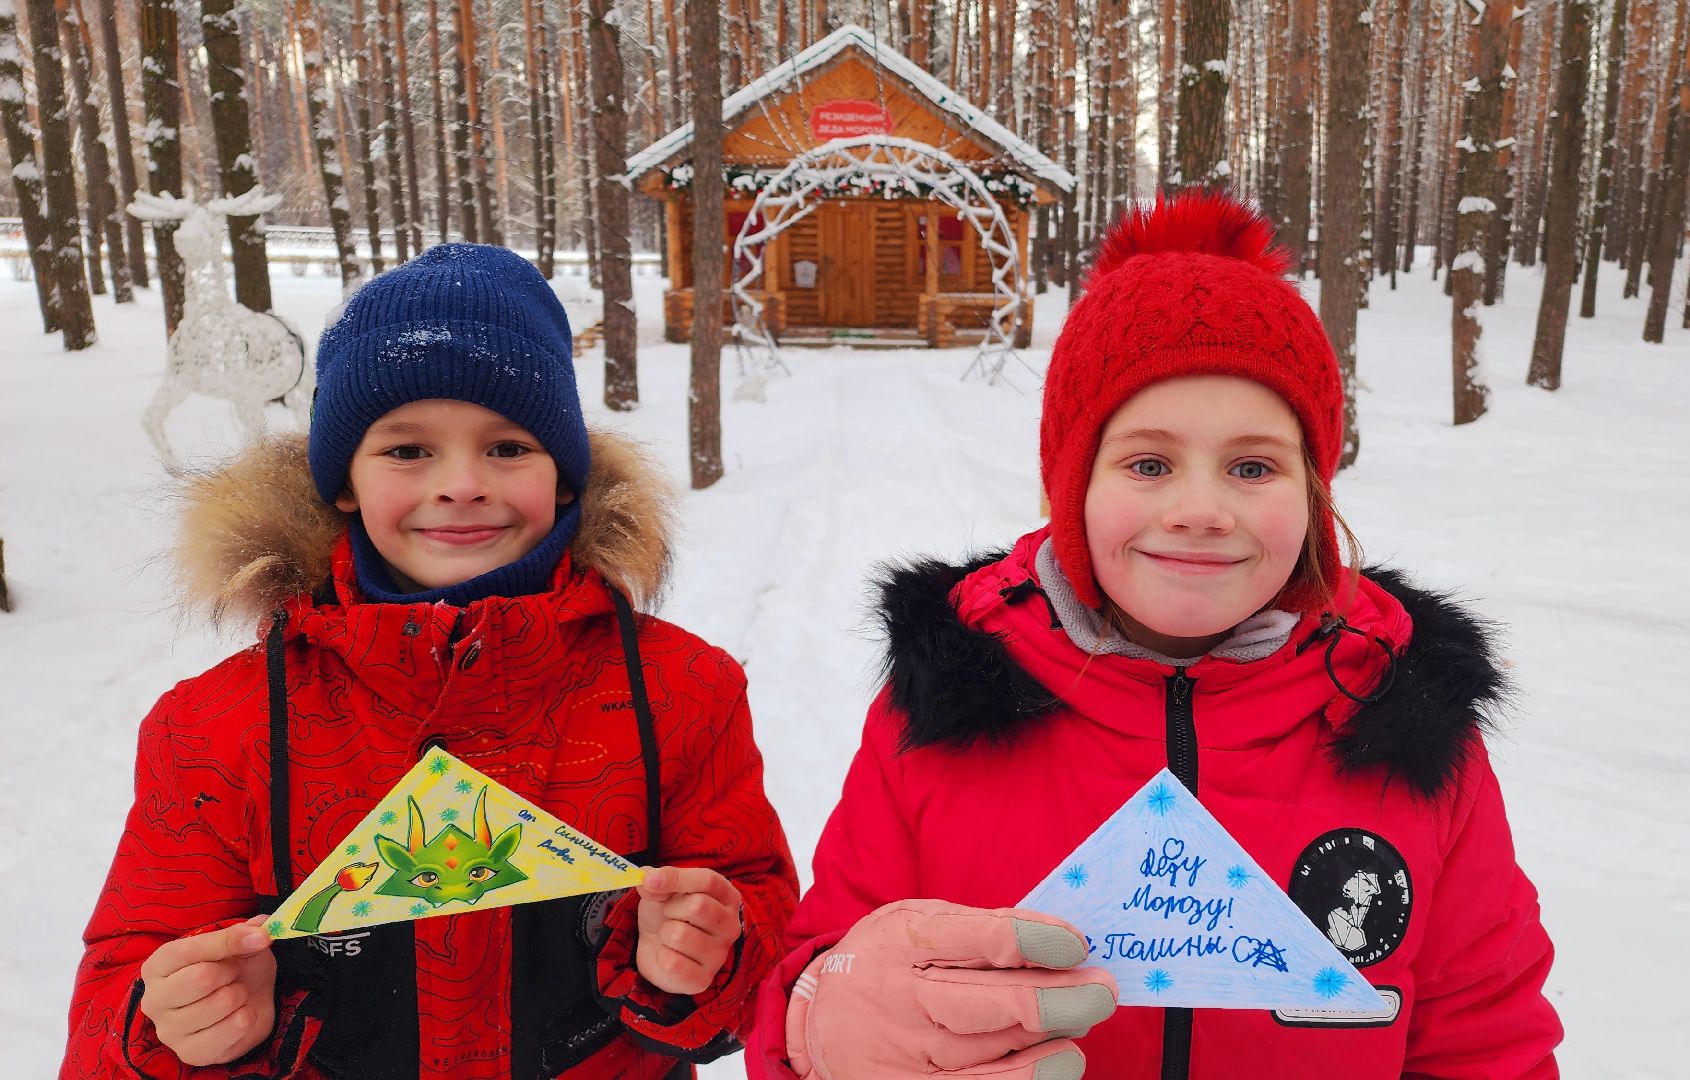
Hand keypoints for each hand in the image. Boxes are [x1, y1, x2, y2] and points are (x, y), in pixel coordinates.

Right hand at [138, 915, 276, 1066]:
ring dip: (240, 995)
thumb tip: (259, 930)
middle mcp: (154, 999)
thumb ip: (245, 933)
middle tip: (234, 974)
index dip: (228, 941)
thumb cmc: (234, 968)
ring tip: (234, 995)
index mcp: (158, 966)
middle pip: (202, 978)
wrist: (247, 1002)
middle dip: (232, 972)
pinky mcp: (190, 1053)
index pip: (186, 951)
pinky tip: (238, 1015)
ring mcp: (168, 1031)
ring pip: (221, 1003)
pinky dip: (246, 1018)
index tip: (259, 938)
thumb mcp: (239, 943)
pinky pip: (231, 1030)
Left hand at [635, 866, 742, 995]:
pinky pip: (672, 962)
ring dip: (665, 933)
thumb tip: (647, 879)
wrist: (656, 948)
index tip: (649, 880)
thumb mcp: (662, 890)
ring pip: (680, 934)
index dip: (677, 878)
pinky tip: (669, 956)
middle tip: (669, 914)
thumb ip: (656, 881)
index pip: (708, 880)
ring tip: (670, 936)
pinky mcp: (703, 980)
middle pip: (698, 905)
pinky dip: (660, 956)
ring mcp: (720, 955)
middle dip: (671, 908)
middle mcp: (731, 926)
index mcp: (727, 898)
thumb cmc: (667, 913)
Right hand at [786, 899, 1116, 1079]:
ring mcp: (907, 1054)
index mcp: (906, 940)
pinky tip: (1059, 1062)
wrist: (816, 1017)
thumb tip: (1060, 937)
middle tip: (1102, 990)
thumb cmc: (887, 961)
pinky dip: (1032, 1078)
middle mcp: (904, 998)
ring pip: (1000, 1054)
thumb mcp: (917, 923)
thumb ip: (979, 928)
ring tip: (1081, 1022)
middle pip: (1001, 1004)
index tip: (1077, 945)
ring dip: (1055, 1039)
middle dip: (1065, 998)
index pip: (987, 939)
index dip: (1041, 941)